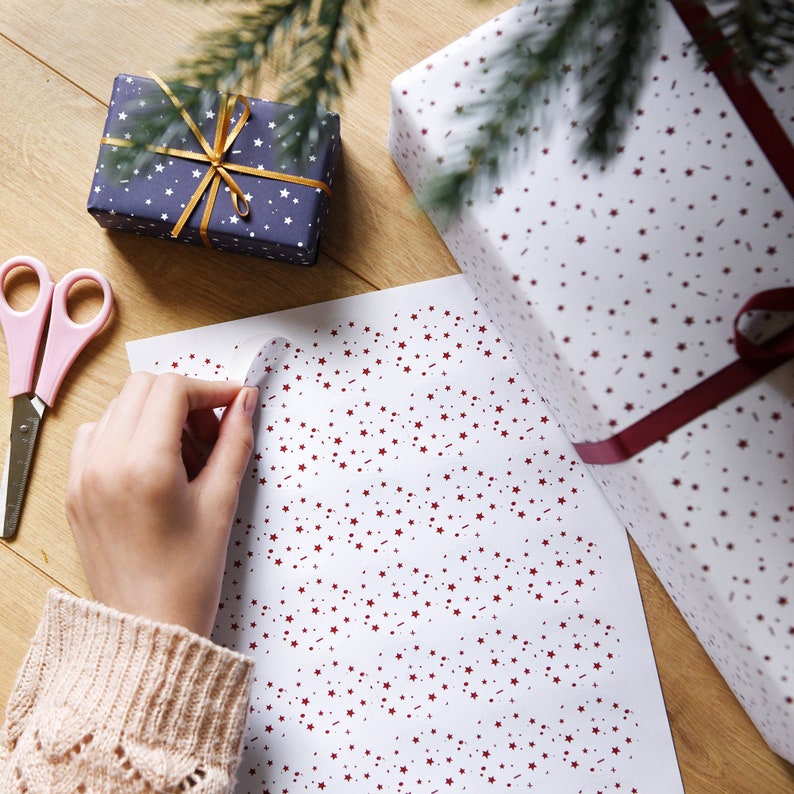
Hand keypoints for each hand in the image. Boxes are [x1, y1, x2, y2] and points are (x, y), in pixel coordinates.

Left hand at [65, 372, 256, 636]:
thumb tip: (245, 402)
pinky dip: (126, 432)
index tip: (233, 403)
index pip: (172, 390)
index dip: (210, 389)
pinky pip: (96, 434)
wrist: (147, 629)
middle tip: (212, 431)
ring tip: (185, 451)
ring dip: (155, 413)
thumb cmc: (186, 579)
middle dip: (184, 398)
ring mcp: (83, 475)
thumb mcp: (221, 503)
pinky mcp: (75, 489)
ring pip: (119, 407)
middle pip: (143, 387)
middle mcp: (104, 463)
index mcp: (143, 465)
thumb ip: (235, 443)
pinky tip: (153, 461)